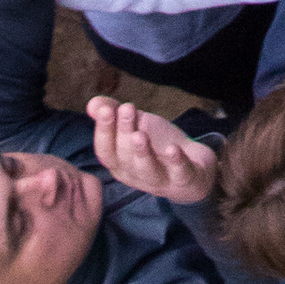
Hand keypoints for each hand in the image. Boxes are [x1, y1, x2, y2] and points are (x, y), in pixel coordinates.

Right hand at [87, 92, 217, 206]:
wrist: (193, 164)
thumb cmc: (157, 144)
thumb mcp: (137, 125)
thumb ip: (115, 113)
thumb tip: (92, 104)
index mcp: (120, 164)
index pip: (106, 151)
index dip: (103, 131)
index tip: (105, 109)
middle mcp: (137, 175)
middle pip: (126, 157)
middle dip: (124, 132)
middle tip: (127, 108)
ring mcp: (161, 180)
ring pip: (148, 170)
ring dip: (143, 153)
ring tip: (140, 135)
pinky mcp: (184, 179)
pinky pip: (179, 173)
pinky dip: (176, 162)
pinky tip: (173, 149)